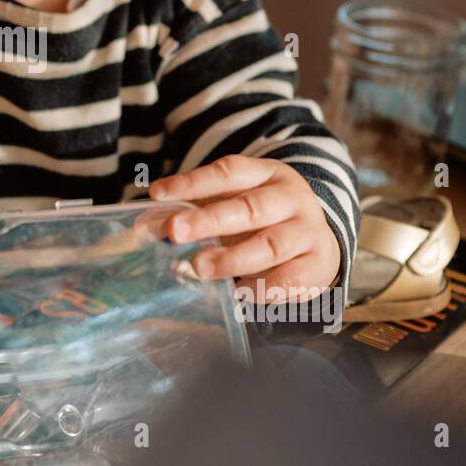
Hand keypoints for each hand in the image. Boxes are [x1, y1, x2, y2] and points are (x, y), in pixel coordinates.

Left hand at [149, 155, 340, 300]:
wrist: (317, 240)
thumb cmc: (263, 220)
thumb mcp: (234, 204)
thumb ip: (195, 211)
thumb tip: (147, 224)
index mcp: (267, 174)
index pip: (228, 172)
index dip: (192, 182)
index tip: (158, 193)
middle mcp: (290, 198)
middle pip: (249, 207)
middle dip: (209, 220)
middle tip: (174, 231)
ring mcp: (308, 230)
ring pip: (270, 244)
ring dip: (232, 257)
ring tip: (199, 267)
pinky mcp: (319, 262)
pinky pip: (291, 278)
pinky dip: (264, 287)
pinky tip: (239, 292)